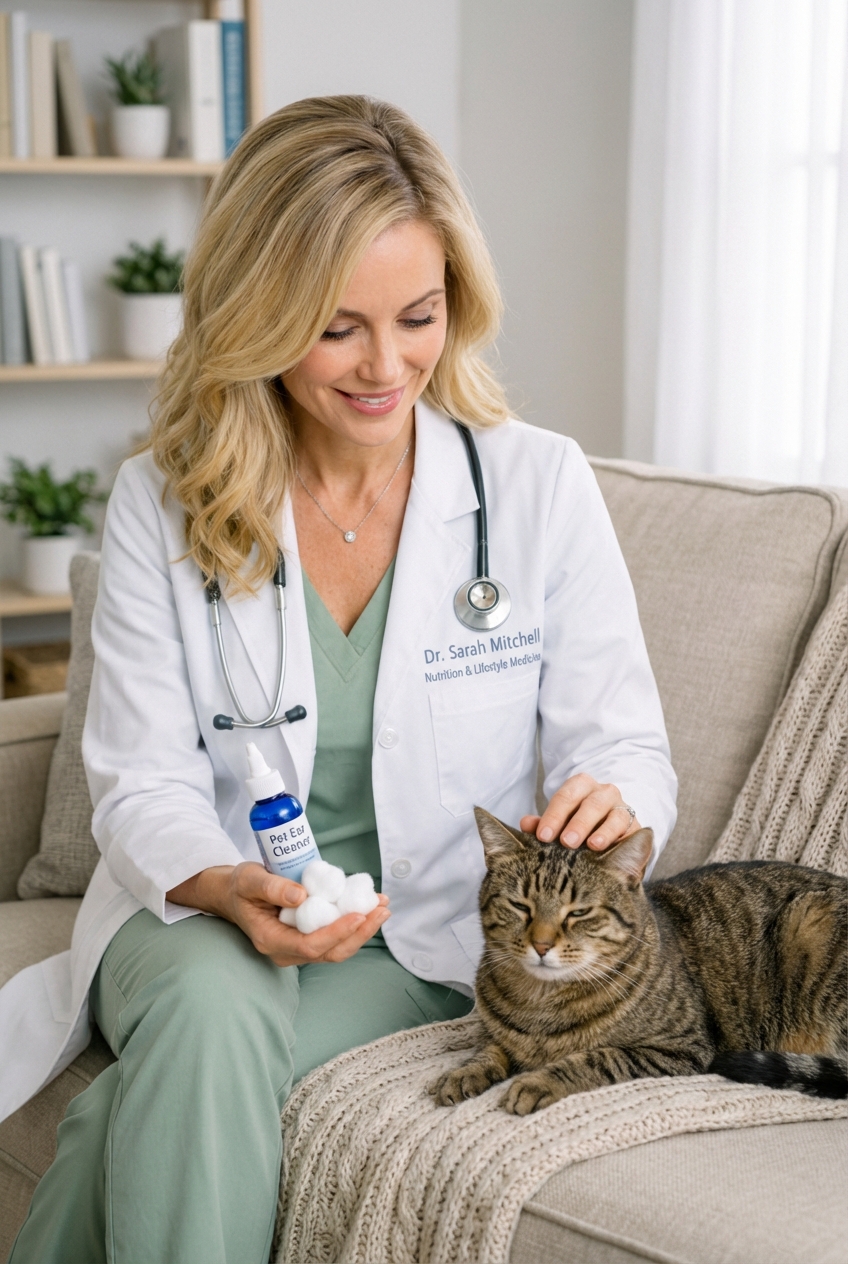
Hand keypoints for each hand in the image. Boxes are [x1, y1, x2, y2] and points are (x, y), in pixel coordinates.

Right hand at [167, 862, 389, 965]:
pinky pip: (335, 936)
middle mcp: (287, 951)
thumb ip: (272, 888)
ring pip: (337, 948)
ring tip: (382, 906)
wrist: (235, 894)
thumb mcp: (250, 880)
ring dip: (363, 929)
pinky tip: (370, 905)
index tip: (358, 915)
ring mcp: (299, 947)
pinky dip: (355, 923)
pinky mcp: (309, 937)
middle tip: (381, 910)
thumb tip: (301, 895)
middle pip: (330, 952)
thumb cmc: (241, 887)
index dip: (336, 933)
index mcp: (271, 940)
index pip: (309, 946)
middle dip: (360, 933)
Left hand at [520, 773, 639, 851]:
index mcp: (580, 786)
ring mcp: (620, 807)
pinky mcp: (635, 825)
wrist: (611, 834)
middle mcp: (602, 792)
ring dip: (601, 831)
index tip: (542, 836)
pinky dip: (617, 838)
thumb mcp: (560, 824)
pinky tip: (606, 848)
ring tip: (590, 845)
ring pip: (613, 814)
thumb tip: (526, 824)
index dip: (554, 815)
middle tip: (565, 842)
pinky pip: (628, 829)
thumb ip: (543, 824)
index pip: (566, 796)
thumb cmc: (578, 827)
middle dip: (577, 823)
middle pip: (590, 803)